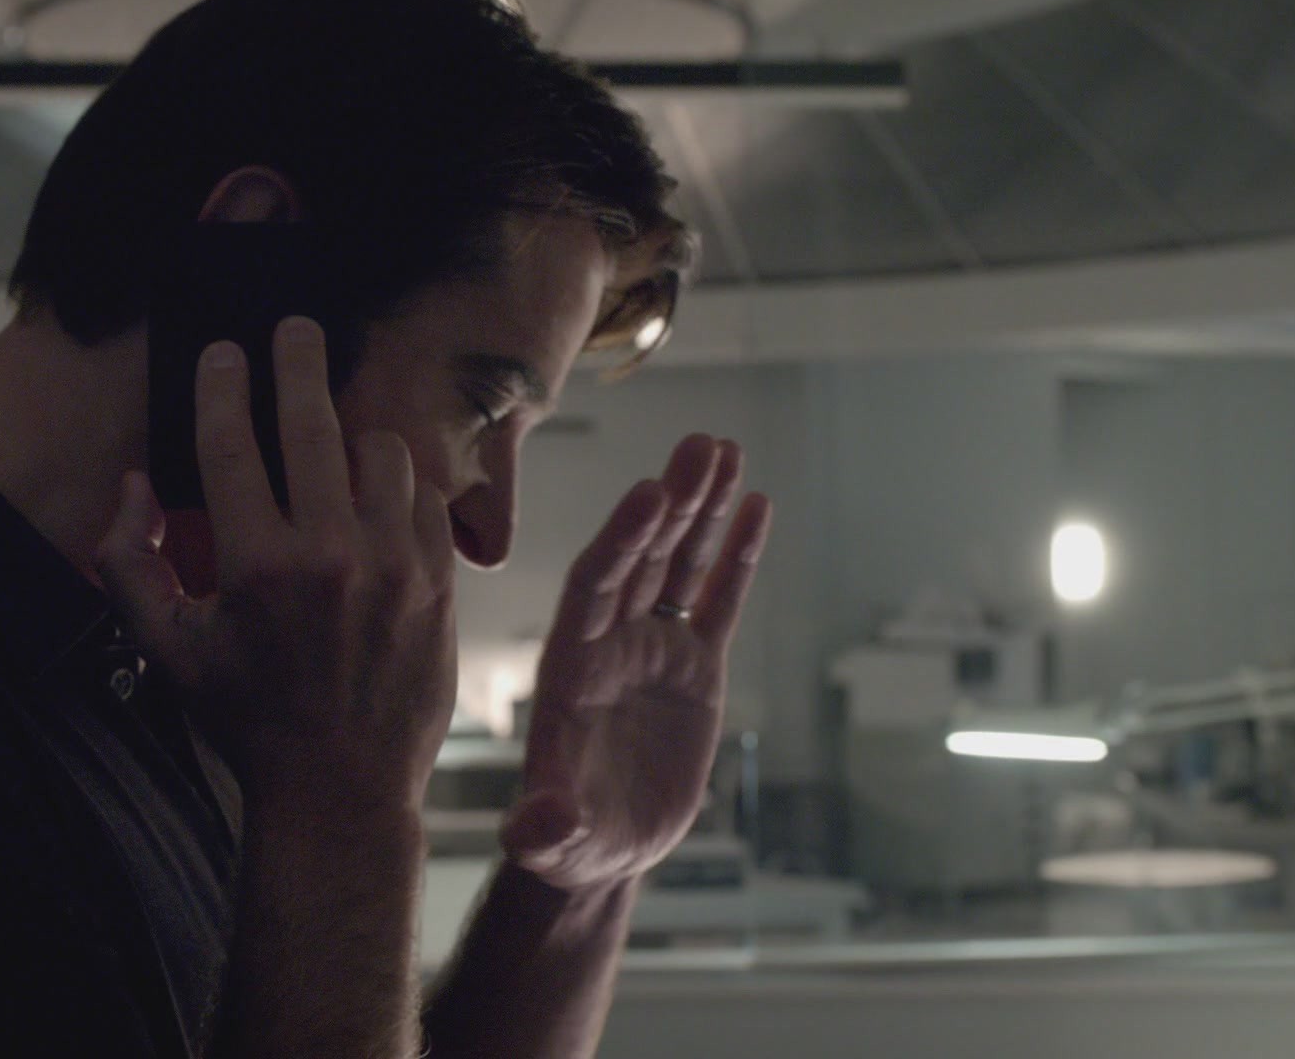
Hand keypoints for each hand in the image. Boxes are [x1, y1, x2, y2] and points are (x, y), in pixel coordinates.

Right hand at [94, 318, 456, 811]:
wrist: (341, 789)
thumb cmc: (248, 718)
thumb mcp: (168, 651)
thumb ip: (130, 564)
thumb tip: (133, 486)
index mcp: (256, 565)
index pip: (231, 445)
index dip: (223, 386)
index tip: (224, 350)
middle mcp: (331, 554)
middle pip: (312, 424)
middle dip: (297, 363)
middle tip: (295, 329)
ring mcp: (396, 566)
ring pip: (382, 455)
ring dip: (354, 438)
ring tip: (337, 443)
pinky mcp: (440, 584)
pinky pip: (426, 501)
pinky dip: (401, 489)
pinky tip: (380, 499)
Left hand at [502, 435, 770, 890]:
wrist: (600, 848)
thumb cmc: (567, 840)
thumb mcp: (551, 839)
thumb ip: (542, 827)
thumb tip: (537, 826)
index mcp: (569, 665)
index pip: (593, 589)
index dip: (620, 541)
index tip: (648, 493)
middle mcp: (609, 642)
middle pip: (640, 558)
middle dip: (670, 503)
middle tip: (701, 446)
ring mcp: (653, 649)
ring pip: (678, 565)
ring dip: (702, 509)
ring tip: (727, 450)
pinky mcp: (695, 668)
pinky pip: (717, 601)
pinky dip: (736, 555)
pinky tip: (756, 505)